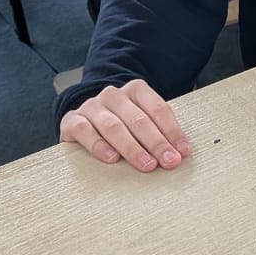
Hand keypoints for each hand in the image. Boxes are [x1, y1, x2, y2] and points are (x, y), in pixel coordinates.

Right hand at [59, 80, 191, 172]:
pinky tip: (112, 159)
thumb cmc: (120, 123)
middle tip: (169, 161)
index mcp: (136, 90)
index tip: (183, 151)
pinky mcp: (72, 120)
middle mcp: (113, 95)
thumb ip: (158, 132)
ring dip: (133, 147)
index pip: (158, 109)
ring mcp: (91, 106)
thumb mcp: (140, 121)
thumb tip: (179, 153)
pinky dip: (99, 145)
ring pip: (114, 126)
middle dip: (157, 142)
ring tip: (146, 164)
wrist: (82, 119)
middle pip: (138, 119)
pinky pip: (85, 131)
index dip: (172, 131)